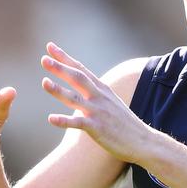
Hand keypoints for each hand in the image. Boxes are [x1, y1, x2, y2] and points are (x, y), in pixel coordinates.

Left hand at [40, 42, 150, 162]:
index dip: (65, 57)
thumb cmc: (125, 123)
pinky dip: (64, 121)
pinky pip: (78, 123)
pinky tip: (50, 119)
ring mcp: (98, 112)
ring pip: (75, 99)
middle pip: (77, 78)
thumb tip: (84, 88)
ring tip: (44, 82)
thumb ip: (96, 94)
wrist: (143, 140)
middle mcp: (99, 97)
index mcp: (102, 89)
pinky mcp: (98, 128)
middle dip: (60, 68)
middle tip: (43, 59)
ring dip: (58, 90)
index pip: (81, 69)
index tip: (50, 47)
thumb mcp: (111, 102)